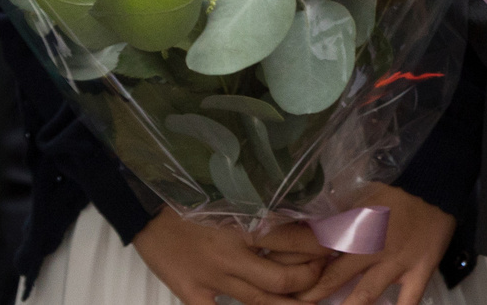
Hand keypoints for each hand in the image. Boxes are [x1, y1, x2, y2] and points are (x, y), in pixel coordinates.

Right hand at [130, 206, 324, 304]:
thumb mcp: (234, 192)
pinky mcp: (190, 292)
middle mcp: (232, 256)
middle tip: (326, 272)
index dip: (323, 245)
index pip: (297, 240)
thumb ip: (264, 205)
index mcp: (245, 225)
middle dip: (311, 279)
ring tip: (311, 302)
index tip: (341, 242)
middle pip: (284, 278)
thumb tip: (303, 210)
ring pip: (259, 302)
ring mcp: (211, 279)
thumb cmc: (192, 193)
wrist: (145, 206)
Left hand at [294, 185, 454, 304]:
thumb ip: (335, 212)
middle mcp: (369, 248)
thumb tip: (302, 221)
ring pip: (364, 297)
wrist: (437, 181)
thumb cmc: (396, 187)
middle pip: (331, 280)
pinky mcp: (420, 271)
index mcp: (352, 226)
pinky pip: (409, 301)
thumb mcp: (360, 194)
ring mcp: (396, 263)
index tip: (284, 282)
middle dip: (311, 296)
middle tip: (300, 303)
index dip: (296, 269)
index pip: (315, 252)